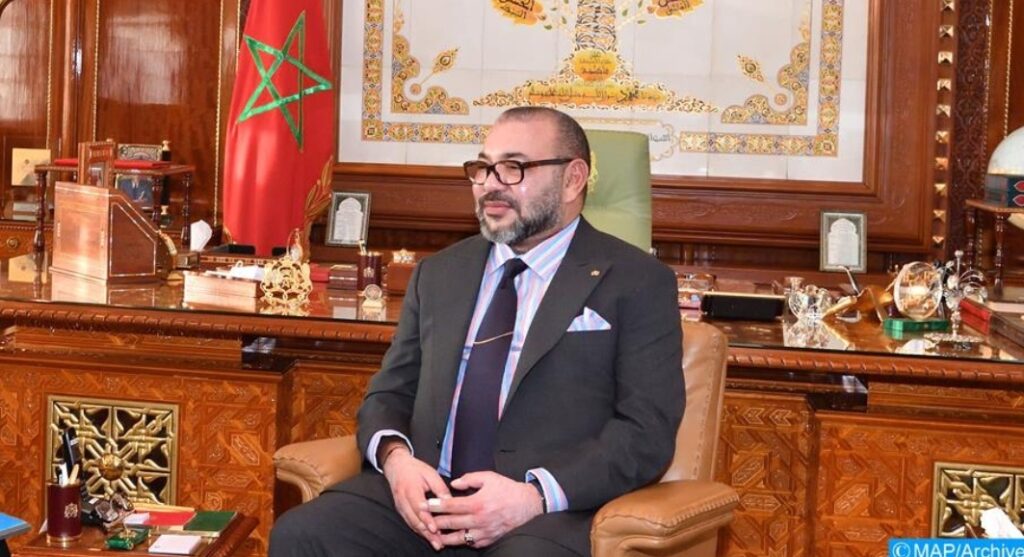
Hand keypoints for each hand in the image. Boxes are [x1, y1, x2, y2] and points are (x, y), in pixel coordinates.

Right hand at [382, 447, 450, 550]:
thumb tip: (451, 502)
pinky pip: (410, 523)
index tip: (435, 529)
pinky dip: (419, 531)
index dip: (427, 519)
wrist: (397, 466)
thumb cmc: (415, 469)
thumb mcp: (430, 474)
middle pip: (415, 520)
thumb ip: (440, 488)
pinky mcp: (401, 510)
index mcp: (410, 489)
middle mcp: (403, 500)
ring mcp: (400, 507)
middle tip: (439, 542)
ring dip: (424, 535)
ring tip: (436, 543)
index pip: (418, 507)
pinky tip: (429, 537)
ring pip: (412, 524)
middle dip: (427, 533)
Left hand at [425, 472, 543, 547]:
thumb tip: (454, 484)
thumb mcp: (489, 477)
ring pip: (458, 537)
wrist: (527, 506)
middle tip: (422, 518)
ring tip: (432, 534)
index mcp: (478, 503)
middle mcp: (479, 519)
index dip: (435, 505)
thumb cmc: (508, 490)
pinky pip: (470, 543)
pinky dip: (460, 541)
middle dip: (434, 521)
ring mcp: (484, 532)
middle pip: (451, 522)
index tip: (424, 504)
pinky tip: (452, 538)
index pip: (451, 505)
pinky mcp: (488, 540)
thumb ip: (470, 479)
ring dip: (443, 536)